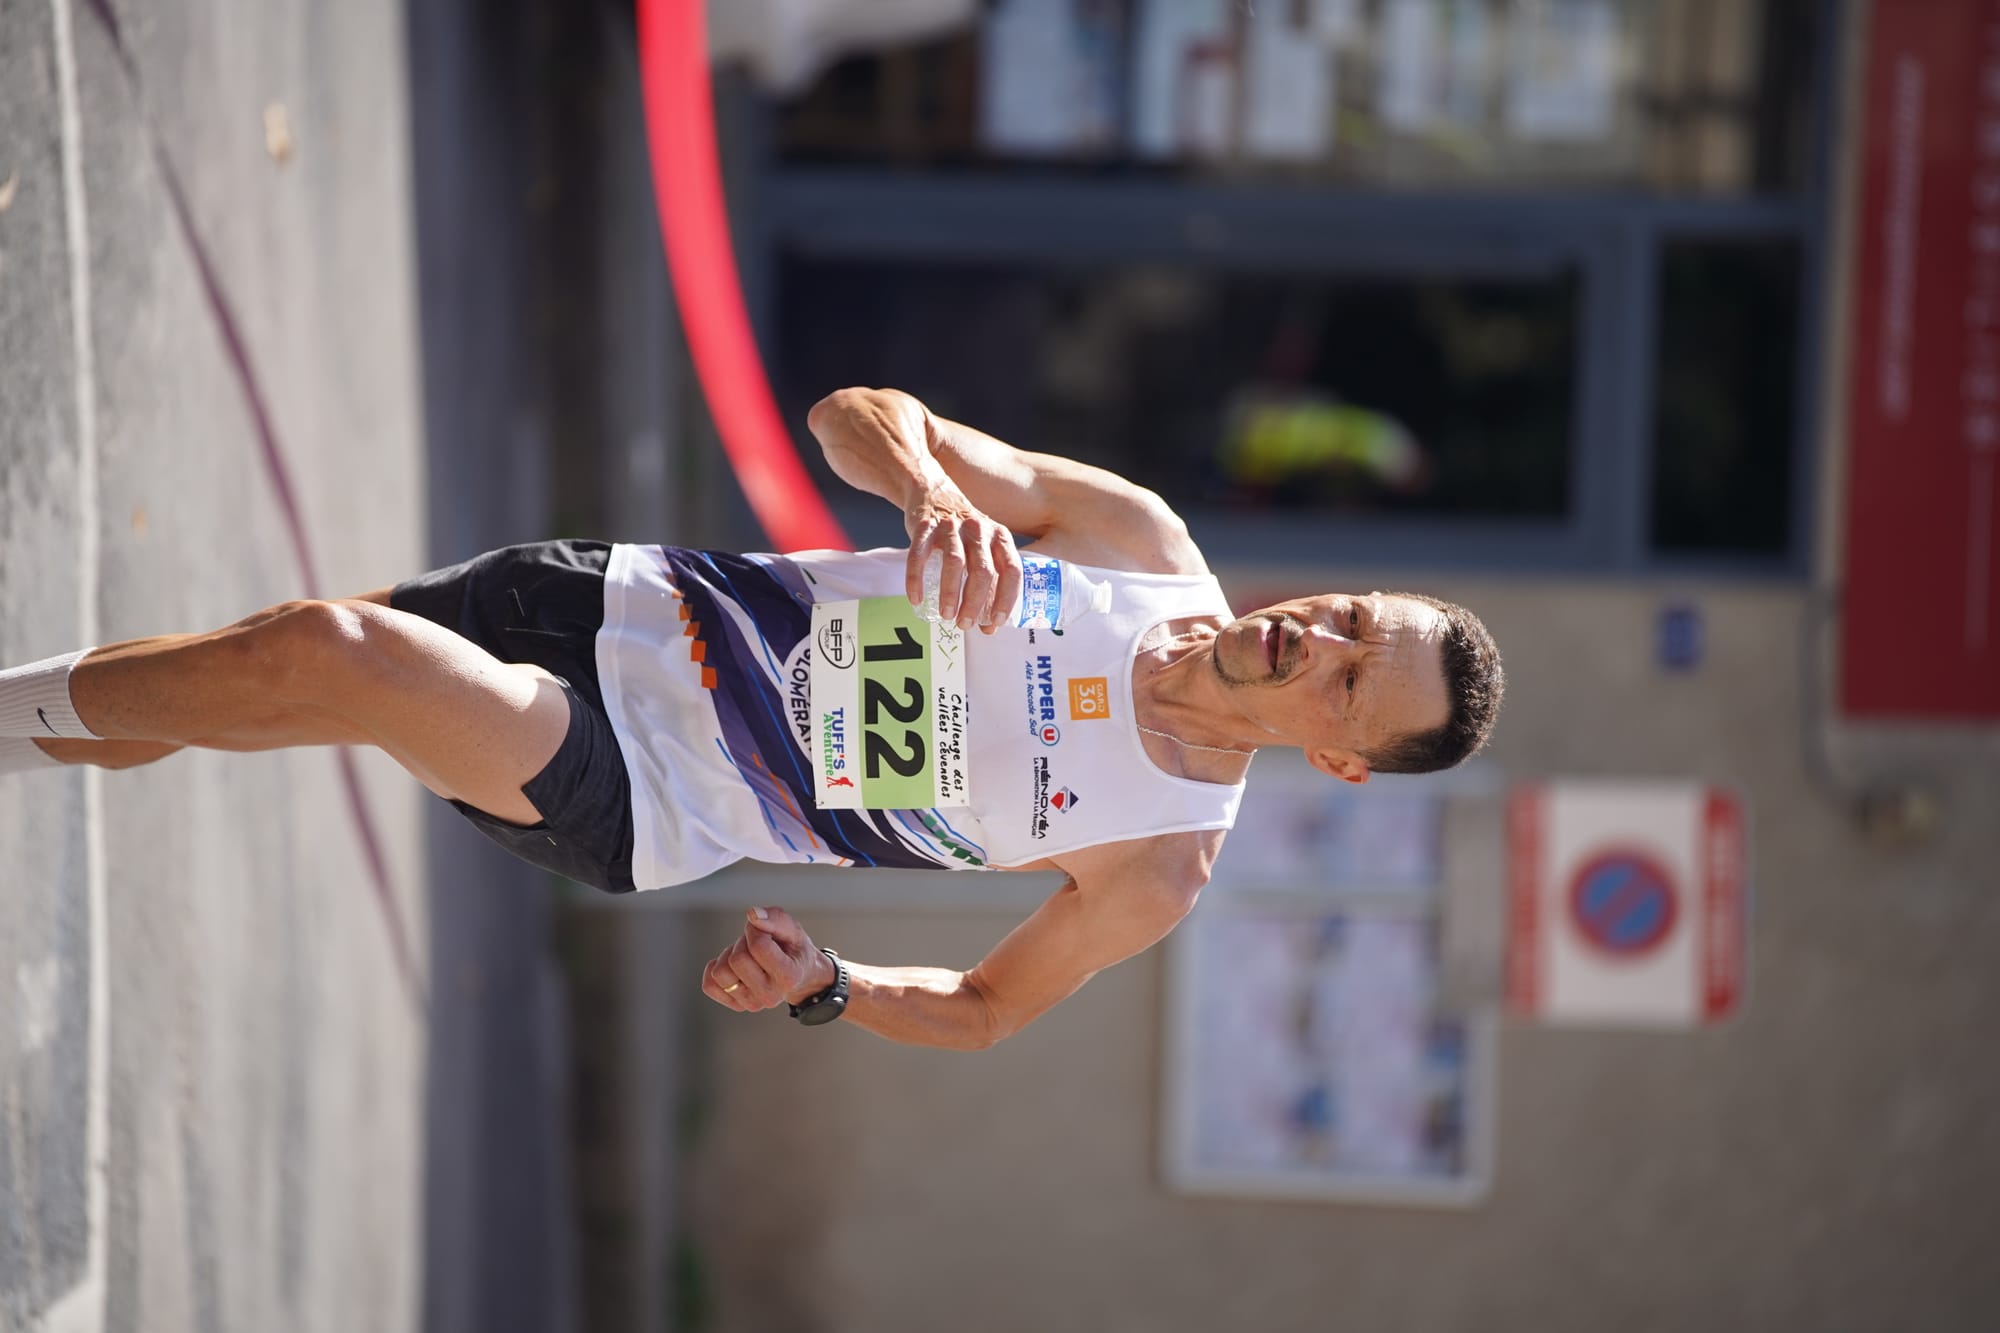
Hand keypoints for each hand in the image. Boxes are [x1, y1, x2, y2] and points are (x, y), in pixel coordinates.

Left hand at [701, 907, 832, 1012]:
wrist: (797, 976)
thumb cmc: (793, 950)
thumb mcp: (793, 929)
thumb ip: (775, 918)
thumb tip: (752, 914)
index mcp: (788, 977)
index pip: (759, 946)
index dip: (755, 929)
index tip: (763, 930)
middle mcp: (770, 996)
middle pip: (737, 959)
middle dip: (743, 943)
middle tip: (755, 944)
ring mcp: (752, 1004)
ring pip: (720, 972)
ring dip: (730, 956)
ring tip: (746, 955)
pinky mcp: (736, 1005)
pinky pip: (709, 985)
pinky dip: (716, 969)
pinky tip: (733, 967)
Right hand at [904, 474, 1022, 633]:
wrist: (933, 491)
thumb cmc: (962, 531)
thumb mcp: (984, 548)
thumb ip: (989, 582)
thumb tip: (988, 626)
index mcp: (999, 536)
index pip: (1011, 570)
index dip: (1006, 598)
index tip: (996, 621)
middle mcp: (979, 529)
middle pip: (983, 570)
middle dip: (975, 602)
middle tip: (965, 624)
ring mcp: (951, 526)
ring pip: (954, 563)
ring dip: (950, 593)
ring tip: (946, 615)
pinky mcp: (925, 526)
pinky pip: (919, 555)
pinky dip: (916, 579)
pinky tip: (916, 599)